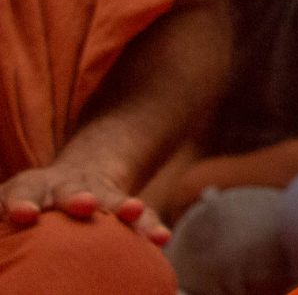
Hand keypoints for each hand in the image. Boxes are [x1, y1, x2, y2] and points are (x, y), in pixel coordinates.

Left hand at [1, 162, 169, 245]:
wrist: (78, 180)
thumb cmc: (28, 212)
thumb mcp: (11, 216)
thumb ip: (1, 238)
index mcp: (26, 190)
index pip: (20, 191)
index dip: (21, 202)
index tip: (24, 216)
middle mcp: (62, 187)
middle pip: (67, 188)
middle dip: (75, 196)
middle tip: (82, 205)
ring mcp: (96, 192)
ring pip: (109, 196)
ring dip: (120, 205)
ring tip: (132, 213)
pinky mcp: (120, 204)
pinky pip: (137, 216)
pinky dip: (147, 226)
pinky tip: (159, 240)